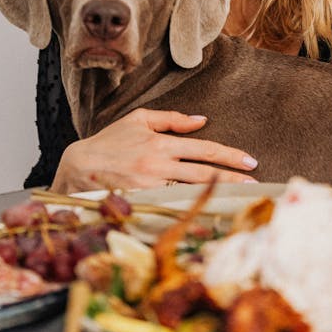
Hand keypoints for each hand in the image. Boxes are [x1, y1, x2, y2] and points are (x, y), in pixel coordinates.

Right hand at [50, 108, 258, 192]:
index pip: (203, 149)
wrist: (77, 167)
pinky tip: (209, 212)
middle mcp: (158, 165)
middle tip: (254, 184)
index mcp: (160, 142)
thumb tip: (201, 120)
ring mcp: (150, 187)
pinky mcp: (142, 202)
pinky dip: (193, 208)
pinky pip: (173, 205)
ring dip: (217, 195)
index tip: (249, 162)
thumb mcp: (139, 119)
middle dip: (232, 178)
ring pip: (192, 192)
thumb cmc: (109, 142)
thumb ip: (172, 118)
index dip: (229, 156)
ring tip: (239, 199)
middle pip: (204, 173)